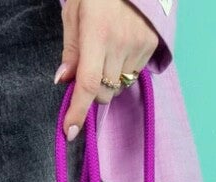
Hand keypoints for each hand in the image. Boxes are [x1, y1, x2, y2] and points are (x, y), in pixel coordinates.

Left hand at [55, 0, 158, 139]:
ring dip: (107, 81)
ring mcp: (139, 46)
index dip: (78, 112)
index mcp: (97, 34)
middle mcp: (120, 43)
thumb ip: (70, 50)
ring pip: (118, 87)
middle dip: (91, 90)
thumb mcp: (74, 14)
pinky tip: (120, 50)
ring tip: (106, 54)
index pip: (87, 84)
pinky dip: (122, 71)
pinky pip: (132, 76)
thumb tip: (64, 80)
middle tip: (88, 69)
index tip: (70, 132)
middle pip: (102, 92)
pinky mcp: (151, 47)